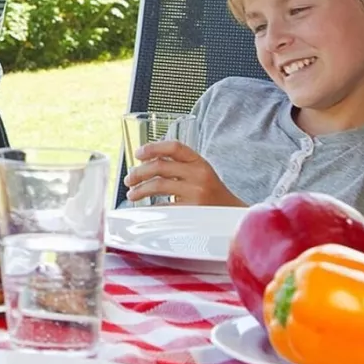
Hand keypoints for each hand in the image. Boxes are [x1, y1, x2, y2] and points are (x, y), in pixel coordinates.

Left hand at [124, 141, 244, 206]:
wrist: (234, 216)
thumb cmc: (211, 193)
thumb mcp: (200, 173)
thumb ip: (178, 165)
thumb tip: (144, 163)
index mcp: (200, 162)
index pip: (174, 146)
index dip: (153, 147)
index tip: (138, 153)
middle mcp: (199, 175)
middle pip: (160, 166)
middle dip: (138, 172)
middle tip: (129, 179)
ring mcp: (196, 193)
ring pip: (158, 185)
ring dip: (139, 189)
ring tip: (132, 194)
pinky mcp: (192, 211)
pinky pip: (163, 206)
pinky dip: (150, 206)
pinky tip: (145, 207)